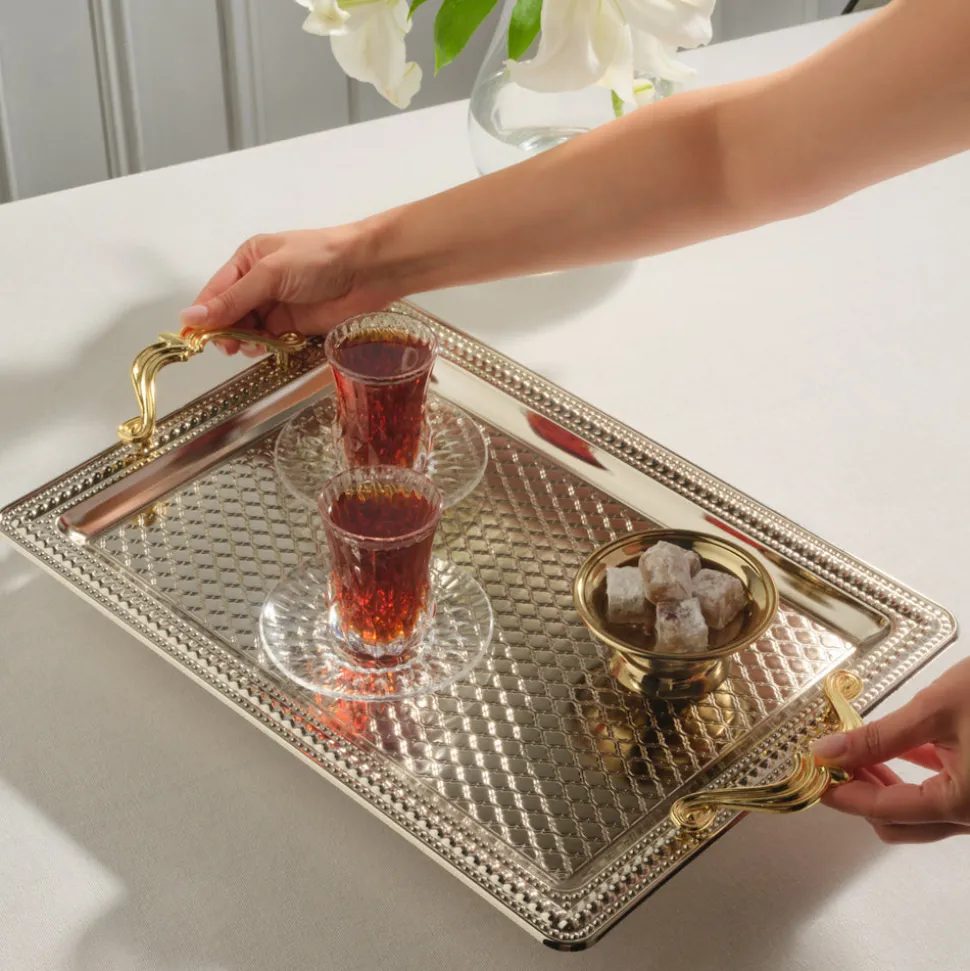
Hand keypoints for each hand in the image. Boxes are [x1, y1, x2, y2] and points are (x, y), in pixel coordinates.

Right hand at [179, 226, 392, 355]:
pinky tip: (265, 349)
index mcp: (247, 261)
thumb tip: (190, 317)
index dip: (203, 314)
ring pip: (248, 330)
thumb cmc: (317, 260)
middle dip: (225, 331)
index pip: (215, 292)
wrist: (367, 271)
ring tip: (249, 346)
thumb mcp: (269, 273)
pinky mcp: (295, 327)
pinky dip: (264, 348)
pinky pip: (270, 341)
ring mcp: (277, 306)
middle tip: (228, 346)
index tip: (193, 338)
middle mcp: (259, 283)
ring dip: (244, 341)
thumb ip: (233, 299)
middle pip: (229, 314)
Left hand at [812, 657, 969, 842]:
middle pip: (901, 822)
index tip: (810, 778)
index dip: (841, 795)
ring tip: (849, 750)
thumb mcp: (935, 710)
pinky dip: (910, 773)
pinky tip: (885, 749)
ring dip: (882, 783)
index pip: (884, 811)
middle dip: (860, 793)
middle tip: (828, 761)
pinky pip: (941, 790)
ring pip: (919, 808)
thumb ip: (877, 738)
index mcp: (964, 805)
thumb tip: (827, 752)